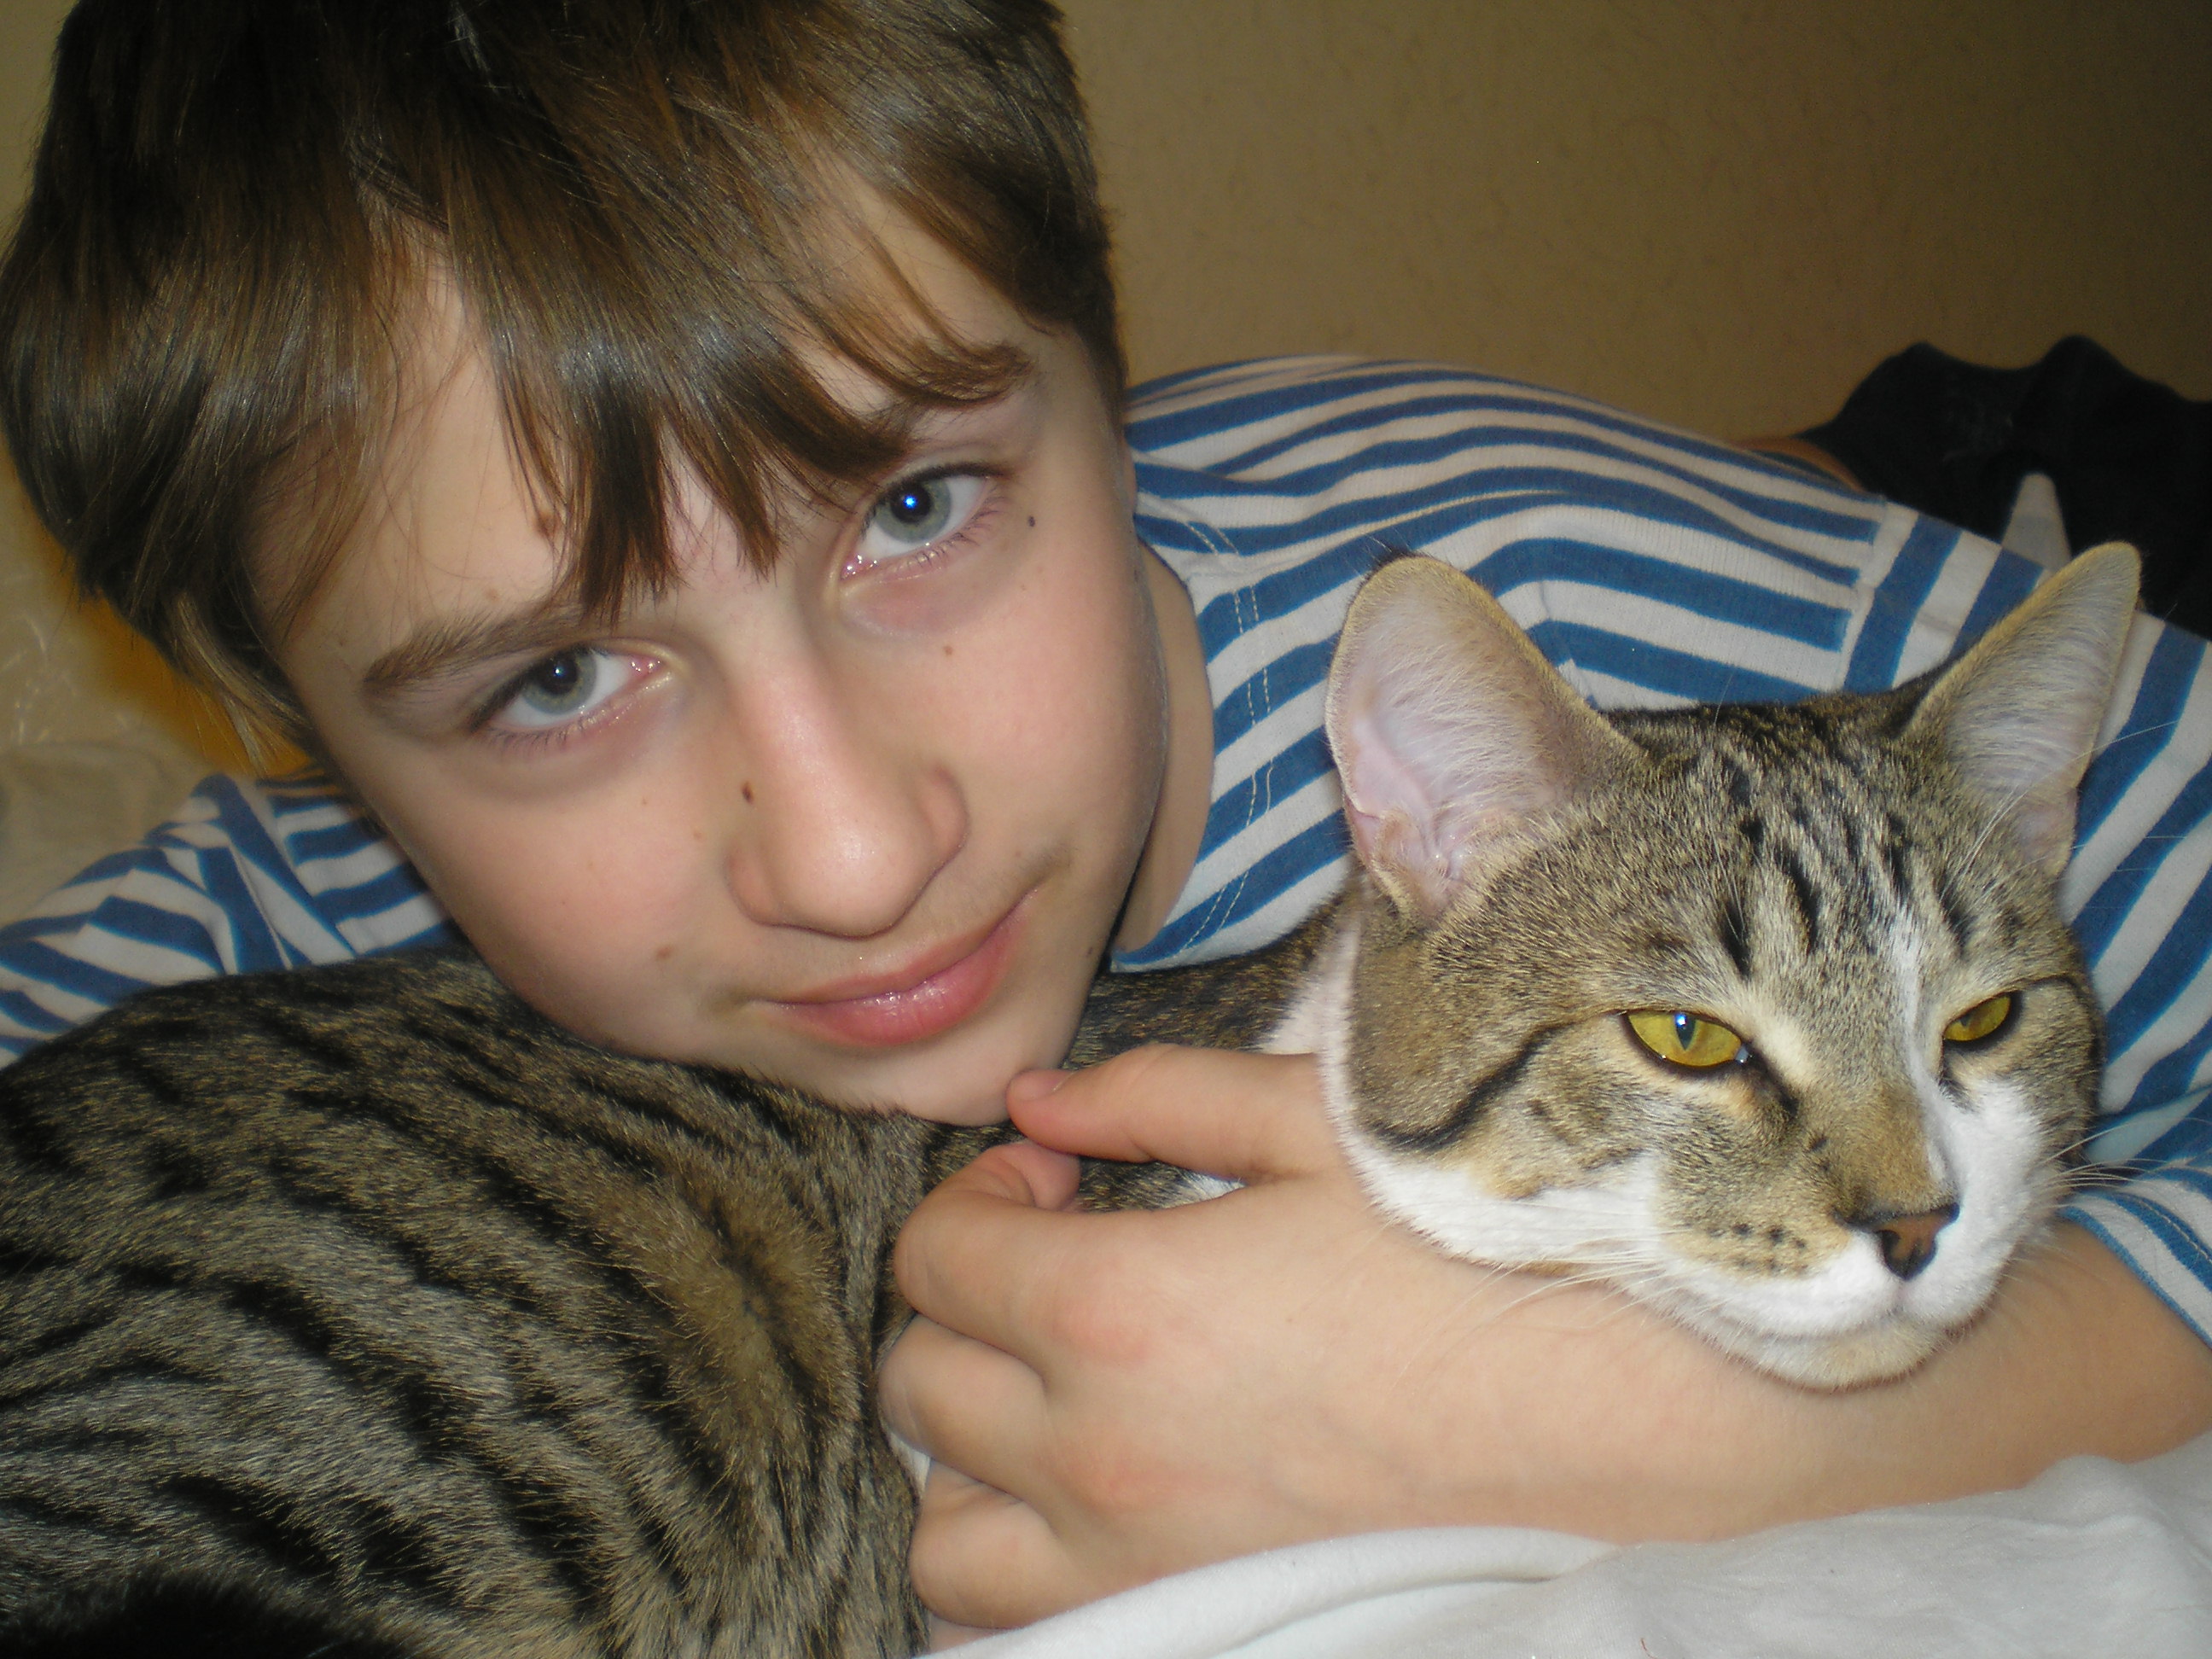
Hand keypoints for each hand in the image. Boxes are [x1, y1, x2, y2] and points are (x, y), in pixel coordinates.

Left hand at [880, 1045, 2211, 1631]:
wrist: (1640, 1409)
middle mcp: (1102, 1453)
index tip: (1059, 1173)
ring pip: (943, 1529)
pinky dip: (1018, 1565)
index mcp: (1120, 1307)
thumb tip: (1040, 1098)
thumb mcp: (1325, 1127)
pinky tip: (1085, 1503)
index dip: (980, 1192)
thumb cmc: (1491, 1250)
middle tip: (1061, 1259)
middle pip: (919, 1381)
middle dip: (964, 1300)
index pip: (937, 1254)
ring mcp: (1144, 1562)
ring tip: (1053, 1389)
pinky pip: (1023, 1625)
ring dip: (968, 1449)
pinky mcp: (1199, 1623)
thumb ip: (1158, 1097)